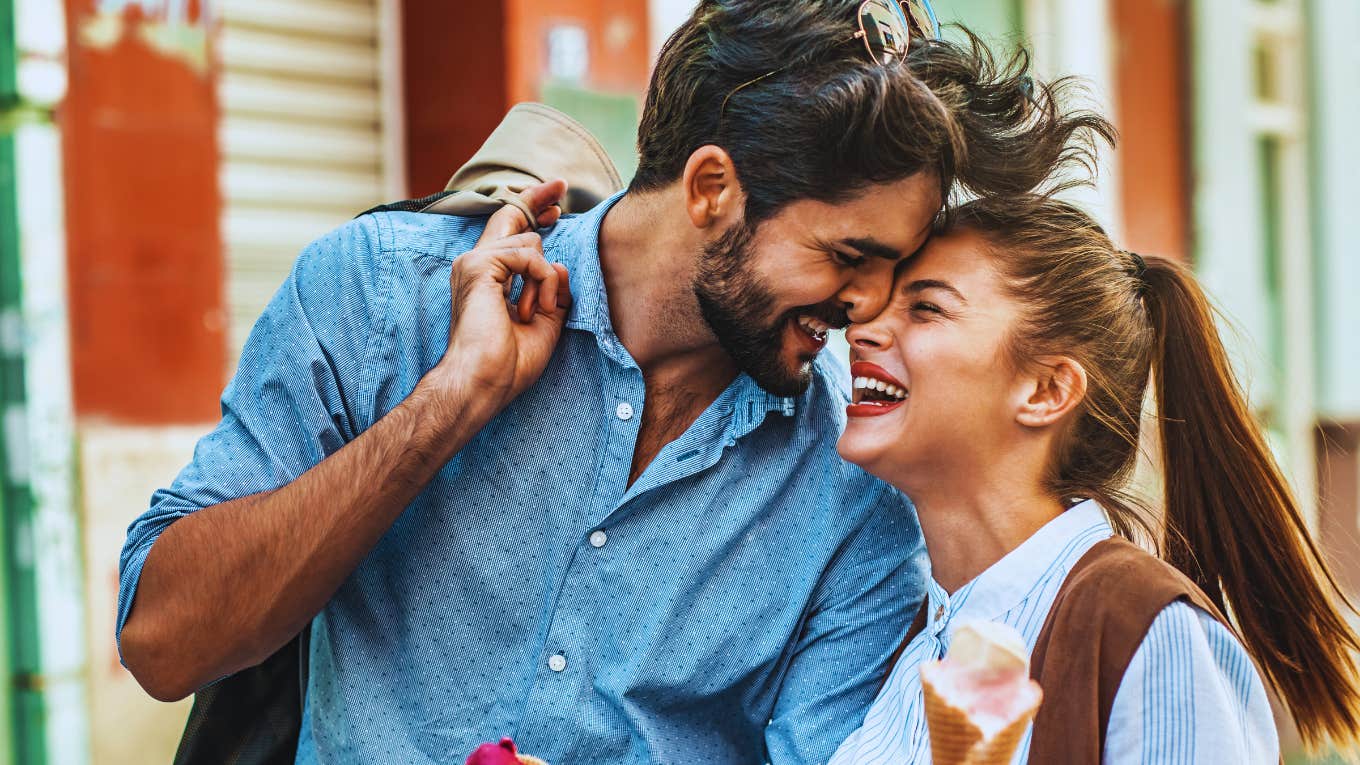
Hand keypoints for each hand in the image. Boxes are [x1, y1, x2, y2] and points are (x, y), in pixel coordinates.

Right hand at [434, 180, 571, 415]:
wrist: (484, 382)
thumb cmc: (509, 364)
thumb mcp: (544, 323)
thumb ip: (552, 292)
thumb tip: (559, 263)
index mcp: (488, 279)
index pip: (509, 234)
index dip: (531, 213)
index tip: (555, 206)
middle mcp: (476, 265)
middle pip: (510, 215)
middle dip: (537, 198)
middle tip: (561, 185)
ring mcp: (474, 263)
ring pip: (530, 243)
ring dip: (544, 280)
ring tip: (533, 313)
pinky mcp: (479, 266)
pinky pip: (529, 256)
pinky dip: (540, 282)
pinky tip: (531, 308)